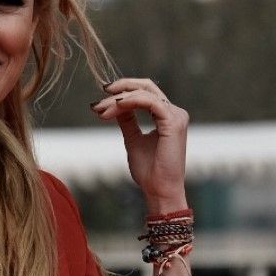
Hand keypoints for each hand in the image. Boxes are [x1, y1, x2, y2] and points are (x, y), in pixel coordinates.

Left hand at [91, 77, 188, 212]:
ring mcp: (176, 116)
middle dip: (120, 88)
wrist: (159, 190)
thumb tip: (114, 105)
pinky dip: (130, 101)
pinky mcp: (173, 122)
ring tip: (101, 110)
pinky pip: (149, 102)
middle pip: (146, 86)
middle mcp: (174, 112)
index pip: (144, 93)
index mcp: (167, 116)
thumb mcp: (133, 139)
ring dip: (119, 99)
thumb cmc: (149, 170)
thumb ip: (127, 121)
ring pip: (144, 93)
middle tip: (99, 97)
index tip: (100, 103)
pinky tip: (114, 107)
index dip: (122, 92)